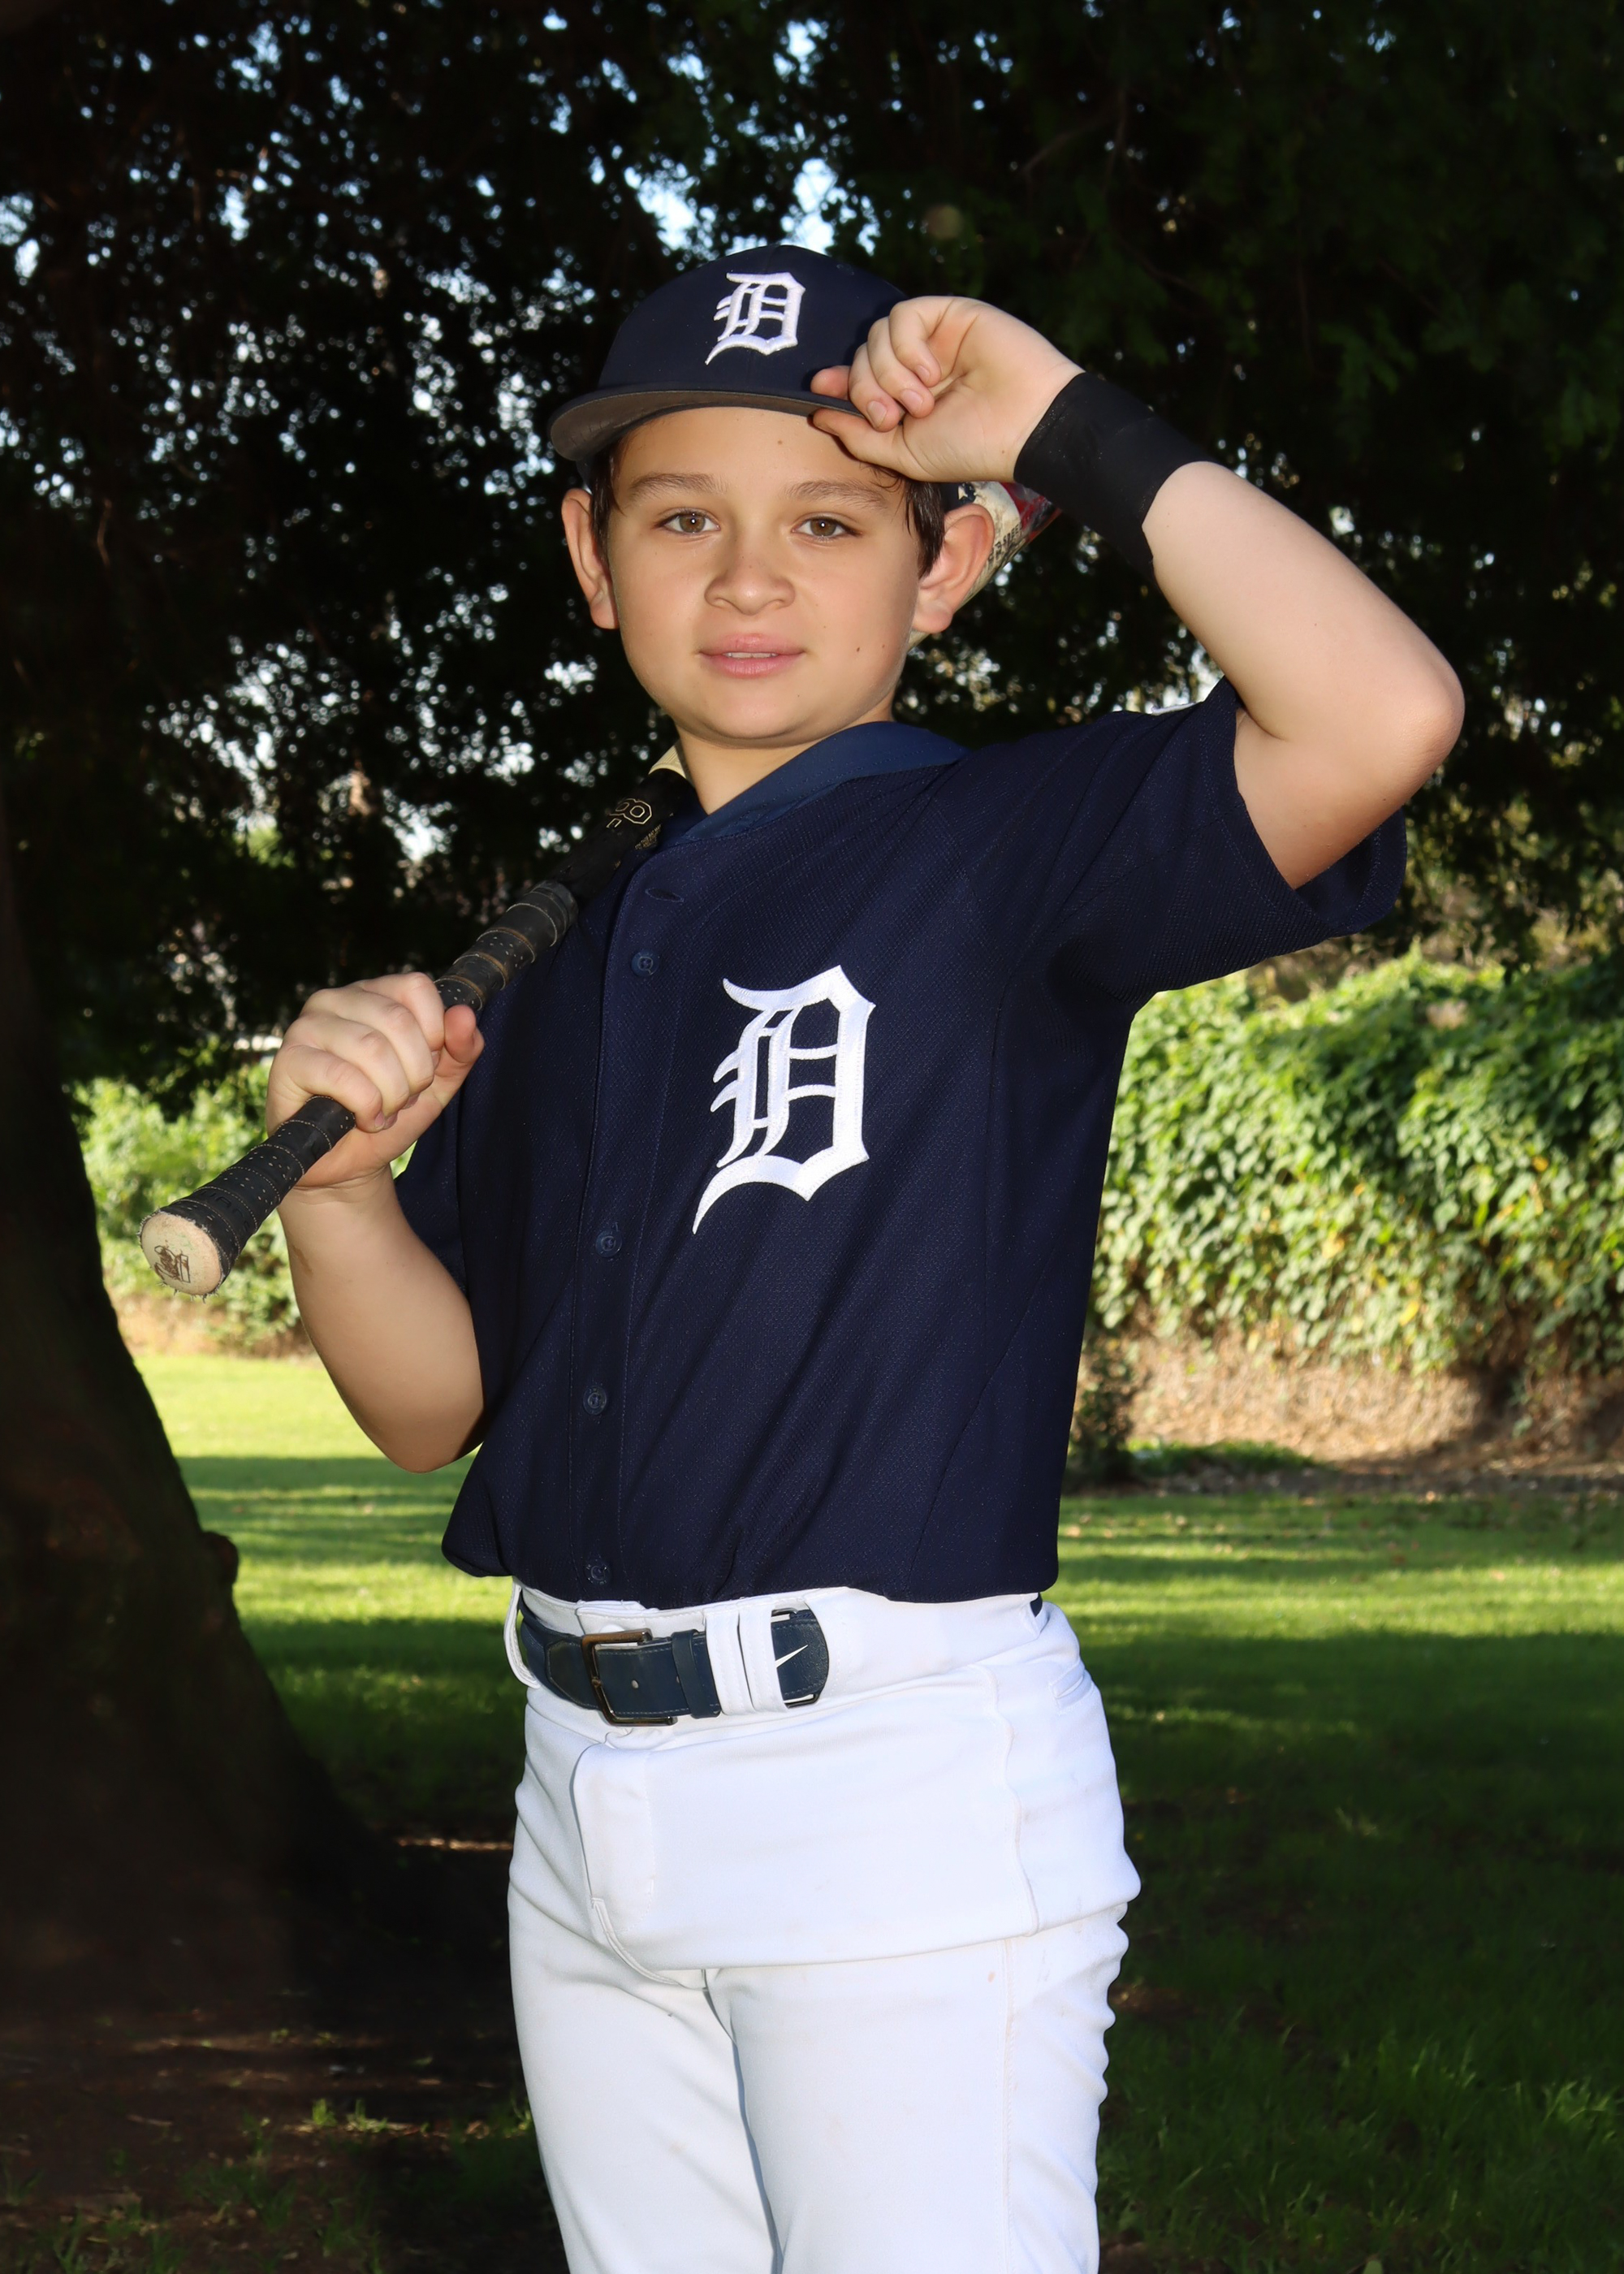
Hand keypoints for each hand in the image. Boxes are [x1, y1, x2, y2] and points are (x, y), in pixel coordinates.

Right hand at [266, 972, 482, 1192]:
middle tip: (402, 1099)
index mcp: (372, 994)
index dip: (433, 1036)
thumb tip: (465, 1014)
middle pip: (398, 1021)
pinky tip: (364, 1119)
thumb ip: (462, 1050)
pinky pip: (343, 1077)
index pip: (416, 987)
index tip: (424, 1070)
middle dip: (414, 1074)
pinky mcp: (289, 1060)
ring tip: (382, 1111)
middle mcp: (335, 1000)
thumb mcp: (439, 1084)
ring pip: (372, 1049)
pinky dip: (366, 1107)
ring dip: (391, 1095)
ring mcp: (307, 1026)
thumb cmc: (389, 1113)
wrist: (349, 1163)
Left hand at [809, 296, 1078, 485]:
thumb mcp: (904, 454)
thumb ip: (860, 435)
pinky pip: (903, 316)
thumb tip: (817, 412)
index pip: (857, 378)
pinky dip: (906, 347)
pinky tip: (930, 372)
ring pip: (877, 335)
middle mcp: (916, 365)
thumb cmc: (971, 447)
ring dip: (888, 373)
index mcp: (905, 397)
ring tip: (920, 403)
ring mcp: (933, 339)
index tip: (821, 391)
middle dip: (865, 389)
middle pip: (861, 357)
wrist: (1025, 427)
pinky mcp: (950, 314)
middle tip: (891, 418)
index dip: (836, 382)